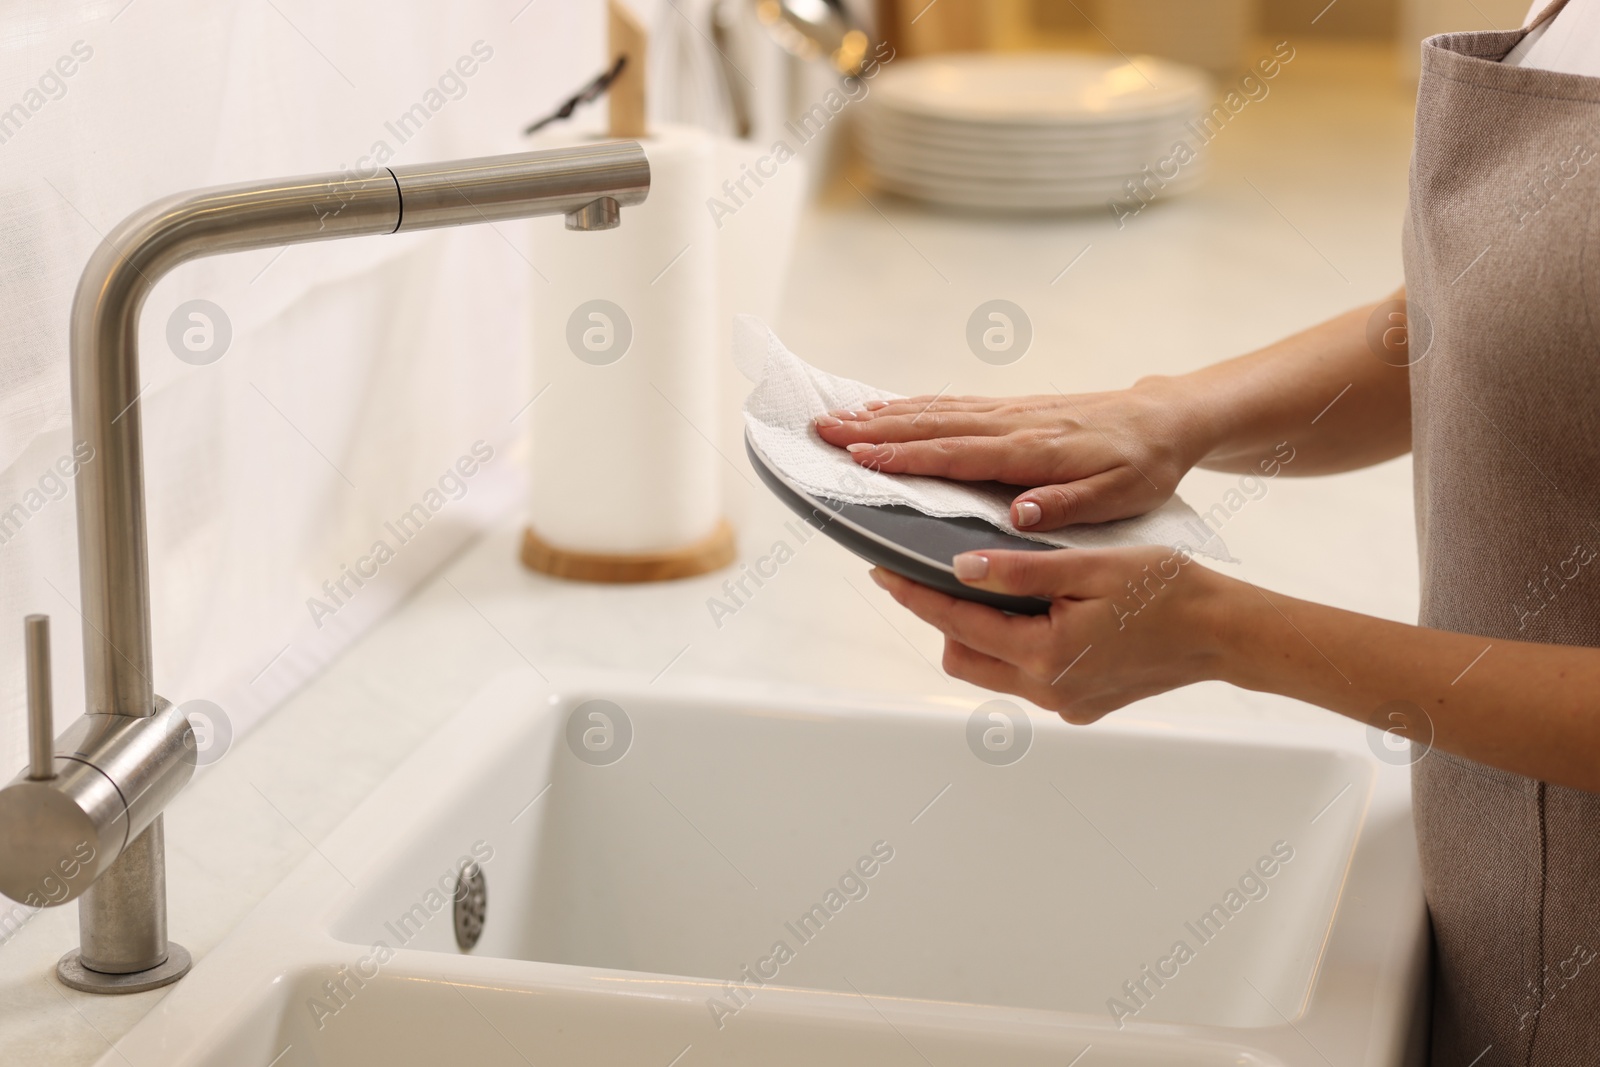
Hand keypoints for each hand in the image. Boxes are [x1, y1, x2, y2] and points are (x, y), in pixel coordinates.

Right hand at [813, 379, 1210, 530]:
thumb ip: (1067, 507)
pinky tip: (886, 410)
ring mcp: (1009, 412)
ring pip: (936, 410)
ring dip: (884, 414)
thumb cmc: (1144, 466)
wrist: (1166, 420)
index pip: (957, 454)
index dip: (905, 456)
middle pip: (932, 424)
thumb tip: (1017, 516)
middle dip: (874, 428)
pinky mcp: (1011, 409)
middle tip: (822, 430)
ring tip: (838, 417)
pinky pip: (952, 406)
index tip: (860, 457)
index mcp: (1033, 452)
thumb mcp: (1120, 497)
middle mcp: (1013, 425)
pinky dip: (913, 406)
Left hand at [869, 546, 1231, 722]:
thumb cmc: (1168, 590)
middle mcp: (1049, 690)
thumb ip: (1018, 571)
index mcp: (1045, 655)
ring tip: (995, 588)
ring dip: (983, 633)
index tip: (883, 572)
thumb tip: (959, 568)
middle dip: (944, 618)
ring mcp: (1066, 704)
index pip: (957, 623)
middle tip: (936, 574)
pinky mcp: (1083, 705)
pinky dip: (1019, 646)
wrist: (1224, 632)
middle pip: (964, 656)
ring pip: (995, 670)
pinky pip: (1029, 676)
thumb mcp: (1088, 566)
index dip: (915, 595)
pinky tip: (1039, 612)